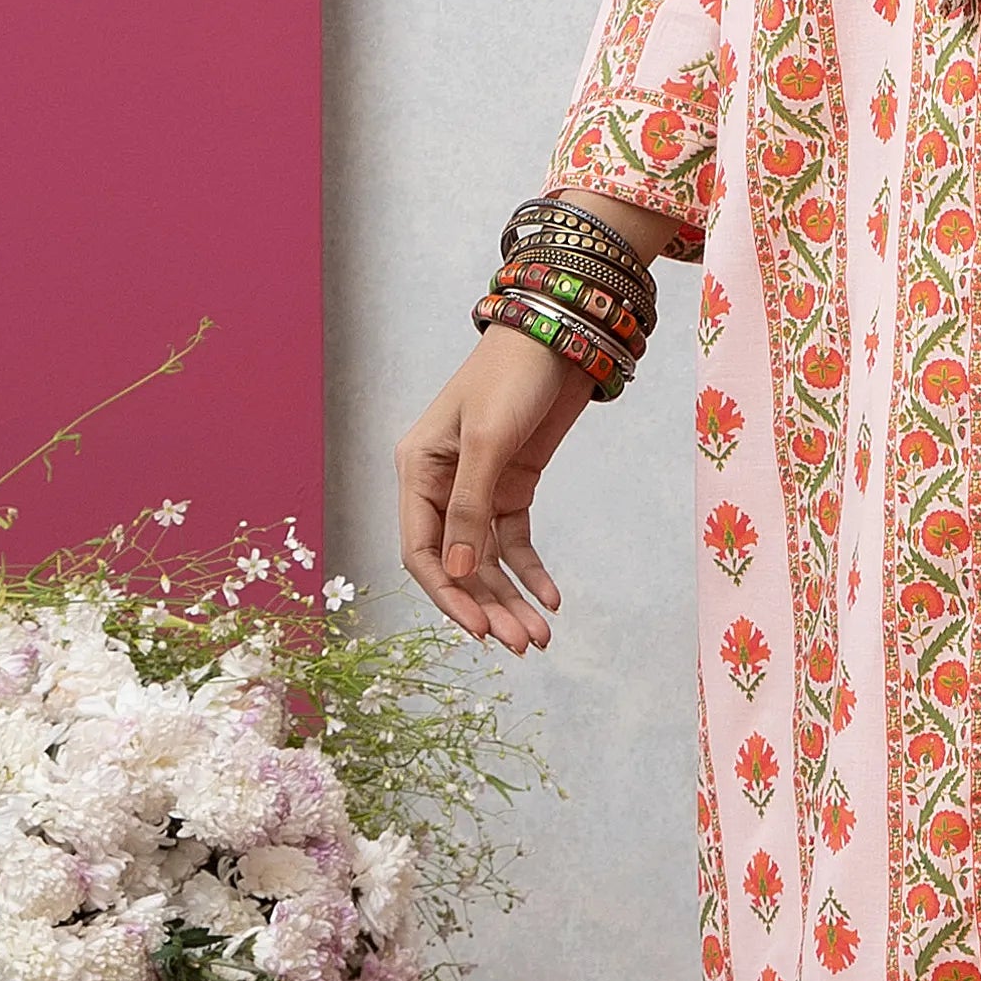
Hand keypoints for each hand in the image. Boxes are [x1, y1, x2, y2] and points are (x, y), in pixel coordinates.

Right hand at [396, 329, 592, 648]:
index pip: (421, 551)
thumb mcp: (489, 441)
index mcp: (417, 469)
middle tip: (523, 645)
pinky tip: (552, 598)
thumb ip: (471, 507)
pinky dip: (531, 572)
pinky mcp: (512, 484)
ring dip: (511, 599)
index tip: (480, 632)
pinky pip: (514, 541)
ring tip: (541, 637)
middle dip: (488, 606)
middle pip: (458, 563)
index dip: (448, 596)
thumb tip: (460, 573)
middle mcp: (440, 484)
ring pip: (487, 560)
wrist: (563, 335)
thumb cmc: (513, 375)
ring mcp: (477, 487)